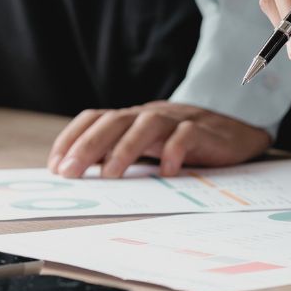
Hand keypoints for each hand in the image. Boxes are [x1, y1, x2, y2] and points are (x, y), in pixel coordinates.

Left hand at [47, 101, 271, 178]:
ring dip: (125, 149)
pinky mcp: (204, 131)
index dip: (71, 138)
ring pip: (147, 125)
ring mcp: (177, 120)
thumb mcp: (147, 147)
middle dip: (87, 146)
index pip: (94, 119)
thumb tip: (78, 173)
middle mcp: (150, 115)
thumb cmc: (182, 143)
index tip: (55, 166)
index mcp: (132, 118)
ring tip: (111, 175)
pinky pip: (187, 135)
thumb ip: (117, 153)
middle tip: (70, 173)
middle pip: (114, 121)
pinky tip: (166, 172)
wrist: (235, 131)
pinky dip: (174, 151)